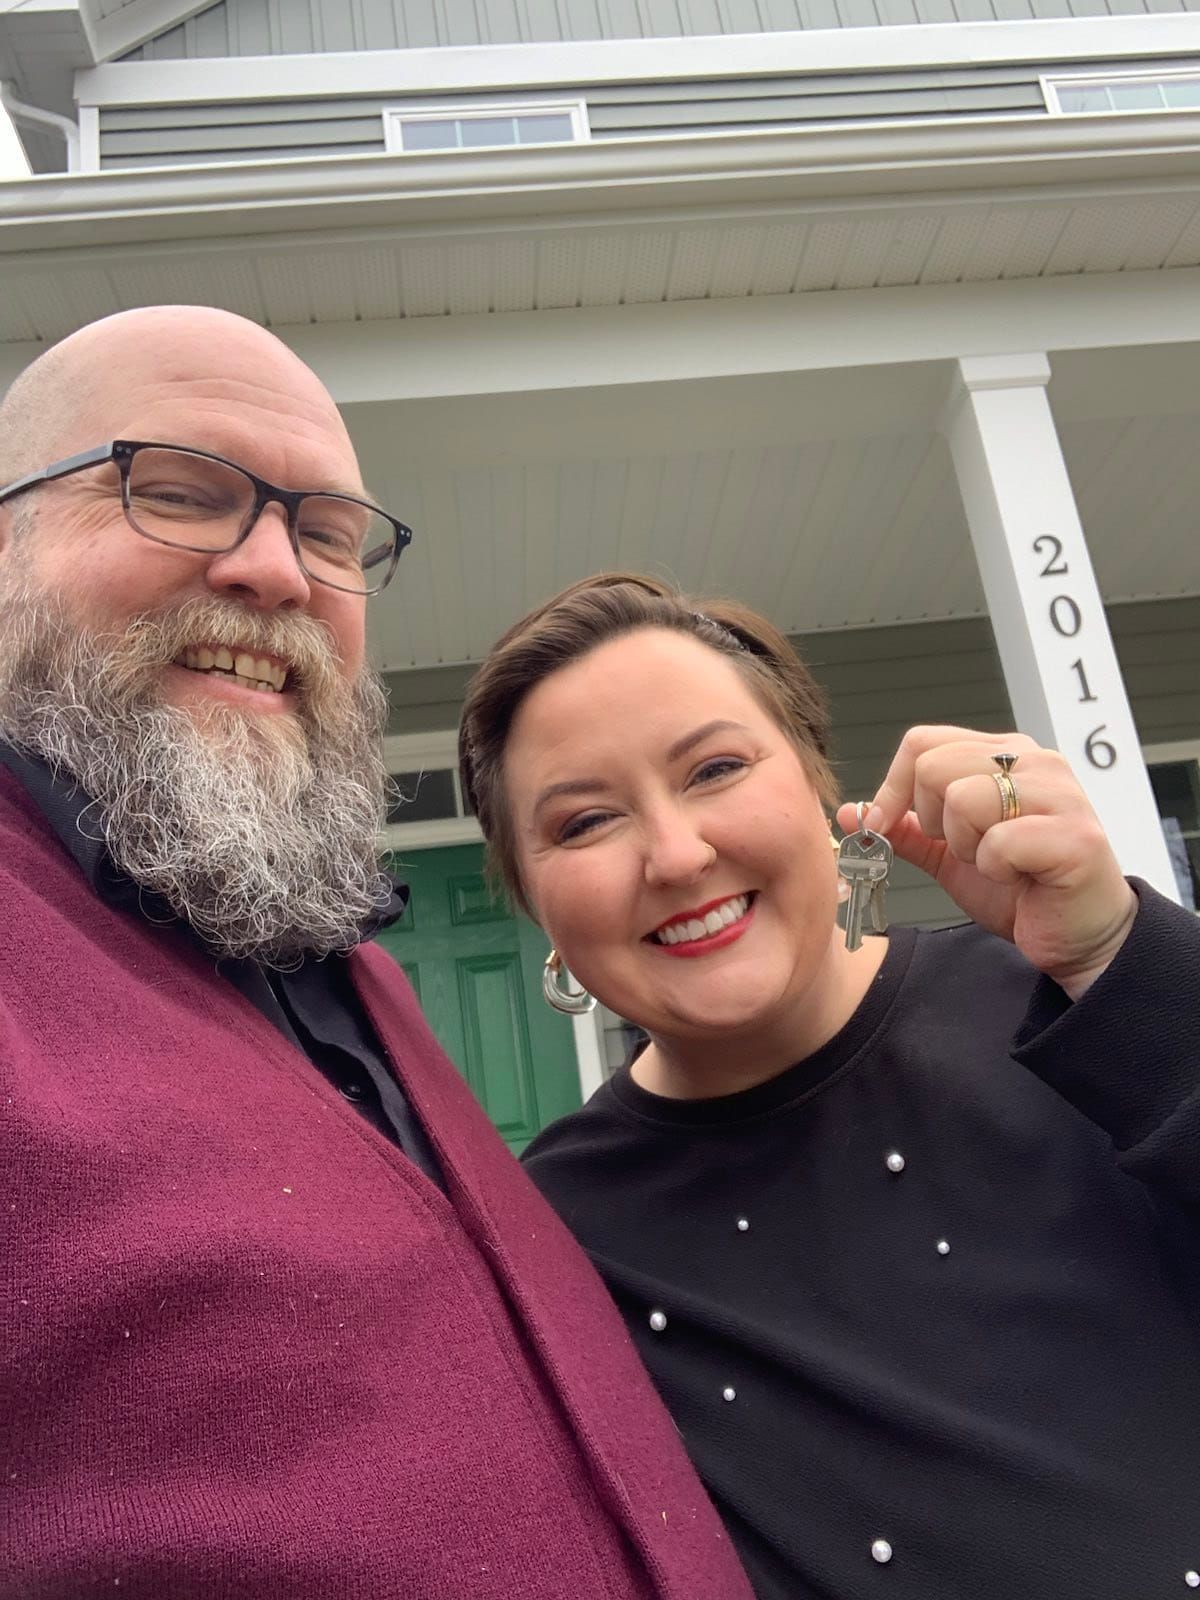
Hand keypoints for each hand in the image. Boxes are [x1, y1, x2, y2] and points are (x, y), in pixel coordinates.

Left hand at [835, 726, 1137, 999]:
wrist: (1078, 936)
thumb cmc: (1020, 890)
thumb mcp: (950, 855)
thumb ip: (905, 828)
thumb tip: (850, 812)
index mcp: (1003, 754)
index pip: (922, 743)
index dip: (892, 788)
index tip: (888, 826)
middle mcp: (1034, 761)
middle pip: (933, 766)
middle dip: (932, 821)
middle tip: (966, 850)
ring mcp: (1058, 794)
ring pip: (963, 798)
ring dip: (966, 847)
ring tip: (997, 862)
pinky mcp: (1074, 835)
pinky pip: (998, 842)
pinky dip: (996, 869)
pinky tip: (1020, 877)